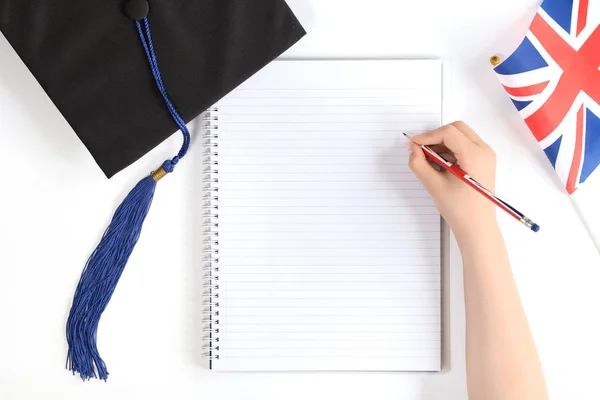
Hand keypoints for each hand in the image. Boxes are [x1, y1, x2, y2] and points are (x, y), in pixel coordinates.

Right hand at [408, 121, 496, 240]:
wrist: (477, 227)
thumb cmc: (459, 209)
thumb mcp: (434, 185)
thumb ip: (419, 164)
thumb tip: (412, 148)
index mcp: (475, 155)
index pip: (448, 133)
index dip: (428, 136)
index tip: (413, 144)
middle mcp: (484, 151)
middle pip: (456, 129)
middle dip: (436, 136)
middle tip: (421, 149)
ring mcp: (486, 156)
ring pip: (461, 136)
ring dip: (443, 143)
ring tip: (429, 160)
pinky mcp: (483, 161)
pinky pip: (465, 146)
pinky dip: (450, 150)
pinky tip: (440, 165)